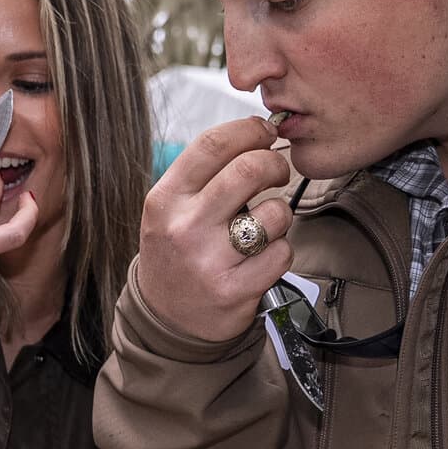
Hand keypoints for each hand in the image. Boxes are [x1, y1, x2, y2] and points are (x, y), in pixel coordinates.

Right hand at [136, 116, 294, 341]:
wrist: (167, 318)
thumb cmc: (177, 252)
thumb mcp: (170, 209)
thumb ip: (204, 174)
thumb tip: (256, 134)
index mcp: (166, 199)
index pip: (212, 145)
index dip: (248, 130)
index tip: (266, 132)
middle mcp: (185, 227)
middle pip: (249, 169)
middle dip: (275, 164)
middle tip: (277, 172)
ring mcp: (210, 260)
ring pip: (275, 212)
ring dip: (280, 213)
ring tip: (265, 225)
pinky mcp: (235, 290)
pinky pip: (282, 252)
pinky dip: (281, 250)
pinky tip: (263, 256)